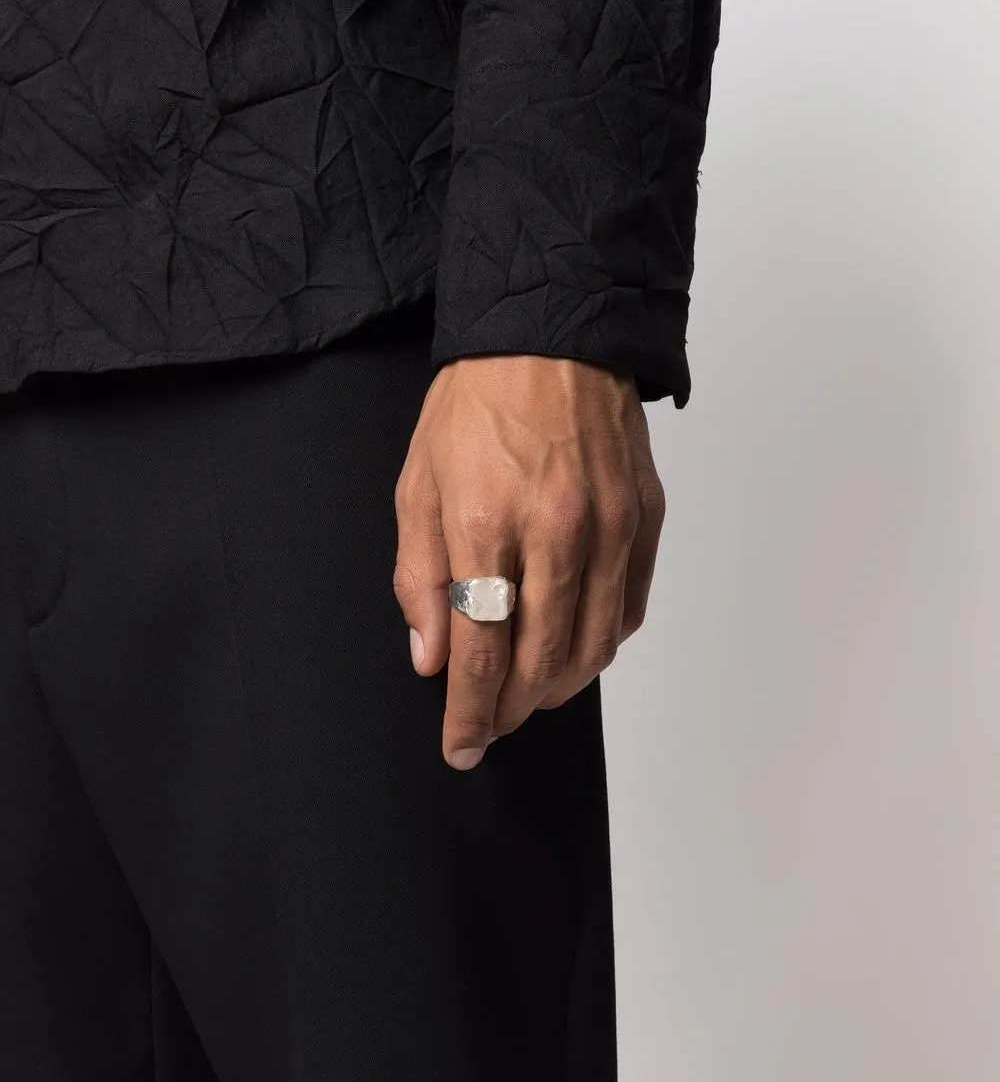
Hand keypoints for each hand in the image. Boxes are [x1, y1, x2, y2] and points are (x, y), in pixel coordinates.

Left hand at [393, 353, 666, 770]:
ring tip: (530, 693)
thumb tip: (431, 658)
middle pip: (542, 662)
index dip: (469, 714)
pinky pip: (631, 607)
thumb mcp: (418, 485)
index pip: (480, 653)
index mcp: (487, 526)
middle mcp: (557, 534)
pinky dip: (603, 642)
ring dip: (559, 686)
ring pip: (594, 647)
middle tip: (491, 724)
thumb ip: (420, 579)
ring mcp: (611, 528)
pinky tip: (578, 646)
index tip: (461, 747)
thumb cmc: (476, 405)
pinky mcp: (646, 519)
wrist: (551, 334)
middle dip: (511, 710)